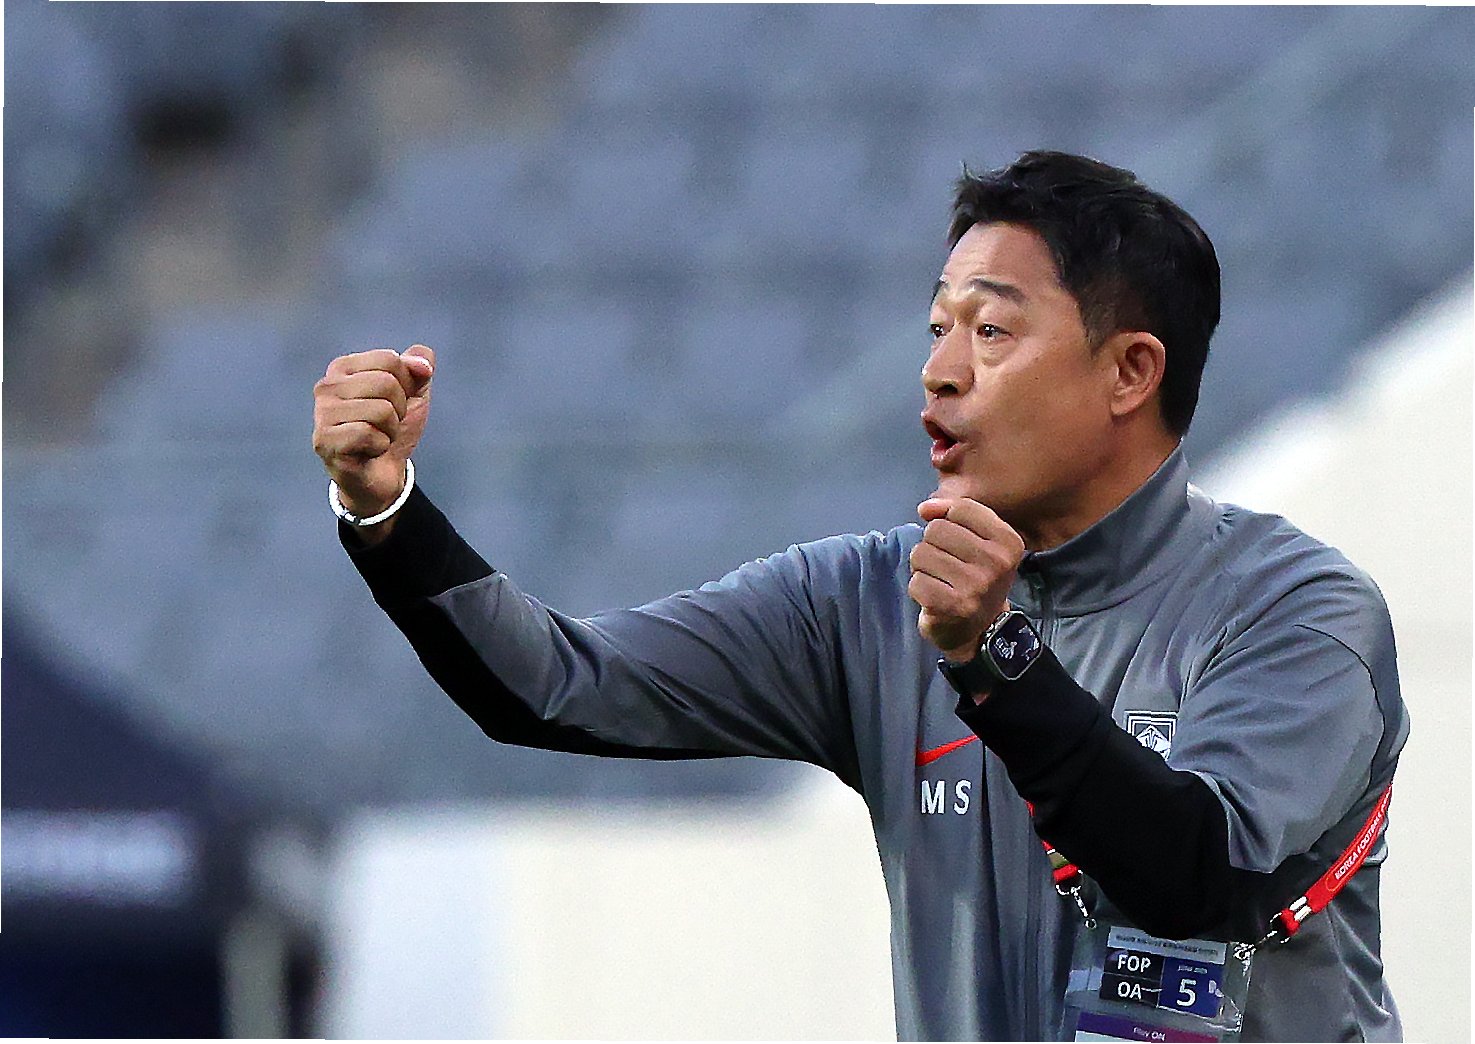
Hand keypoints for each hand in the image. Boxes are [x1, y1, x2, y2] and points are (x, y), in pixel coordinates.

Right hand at [312, 345, 434, 521]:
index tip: (395, 402)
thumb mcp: (413, 393)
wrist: (384, 473)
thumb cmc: (392, 428)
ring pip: (381, 410)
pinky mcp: (324, 441)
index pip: (389, 359)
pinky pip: (369, 434)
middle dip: (399, 409)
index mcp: (343, 367)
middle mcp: (326, 386)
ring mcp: (322, 414)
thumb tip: (422, 364)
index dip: (405, 385)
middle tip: (386, 424)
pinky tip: (369, 451)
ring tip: (377, 437)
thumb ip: (419, 368)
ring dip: (391, 430)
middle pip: (386, 383)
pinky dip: (380, 445)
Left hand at [908, 497, 1025, 661]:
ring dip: (922, 568)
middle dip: (932, 546)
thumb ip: (951, 514)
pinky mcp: (953, 607)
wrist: (979, 630)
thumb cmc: (975, 577)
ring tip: (941, 581)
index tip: (957, 543)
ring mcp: (976, 586)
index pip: (960, 509)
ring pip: (920, 553)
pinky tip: (935, 598)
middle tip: (948, 567)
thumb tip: (925, 508)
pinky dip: (919, 589)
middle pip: (936, 529)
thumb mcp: (976, 540)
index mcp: (1008, 542)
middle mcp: (997, 563)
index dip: (948, 522)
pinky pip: (915, 581)